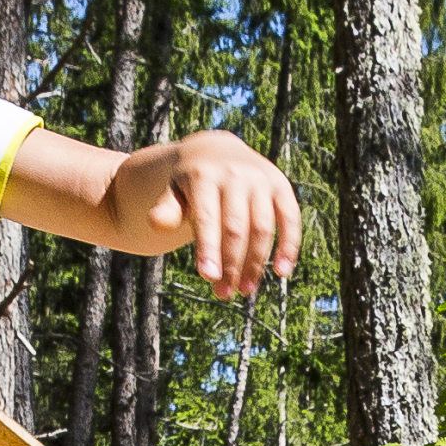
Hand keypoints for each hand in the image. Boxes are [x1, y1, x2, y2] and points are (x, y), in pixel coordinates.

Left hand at [135, 134, 302, 298]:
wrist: (217, 151)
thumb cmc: (191, 183)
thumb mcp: (173, 192)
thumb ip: (166, 208)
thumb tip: (155, 224)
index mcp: (204, 176)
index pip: (207, 217)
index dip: (208, 248)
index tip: (208, 277)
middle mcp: (235, 174)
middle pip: (236, 227)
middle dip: (231, 264)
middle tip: (224, 294)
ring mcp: (261, 179)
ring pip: (262, 228)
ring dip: (255, 263)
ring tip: (244, 290)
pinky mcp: (281, 186)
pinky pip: (290, 218)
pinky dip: (289, 246)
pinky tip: (281, 272)